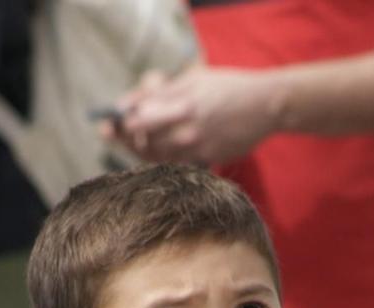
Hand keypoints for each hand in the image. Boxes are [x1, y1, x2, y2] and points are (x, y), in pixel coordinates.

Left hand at [108, 66, 277, 165]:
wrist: (264, 106)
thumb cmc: (227, 88)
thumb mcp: (193, 78)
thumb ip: (161, 91)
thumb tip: (129, 104)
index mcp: (179, 101)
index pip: (135, 116)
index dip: (118, 121)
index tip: (108, 123)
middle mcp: (185, 125)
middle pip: (141, 139)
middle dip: (123, 137)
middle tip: (113, 135)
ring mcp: (196, 145)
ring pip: (155, 155)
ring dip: (142, 149)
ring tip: (138, 142)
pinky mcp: (207, 158)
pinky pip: (175, 163)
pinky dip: (162, 158)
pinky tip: (161, 151)